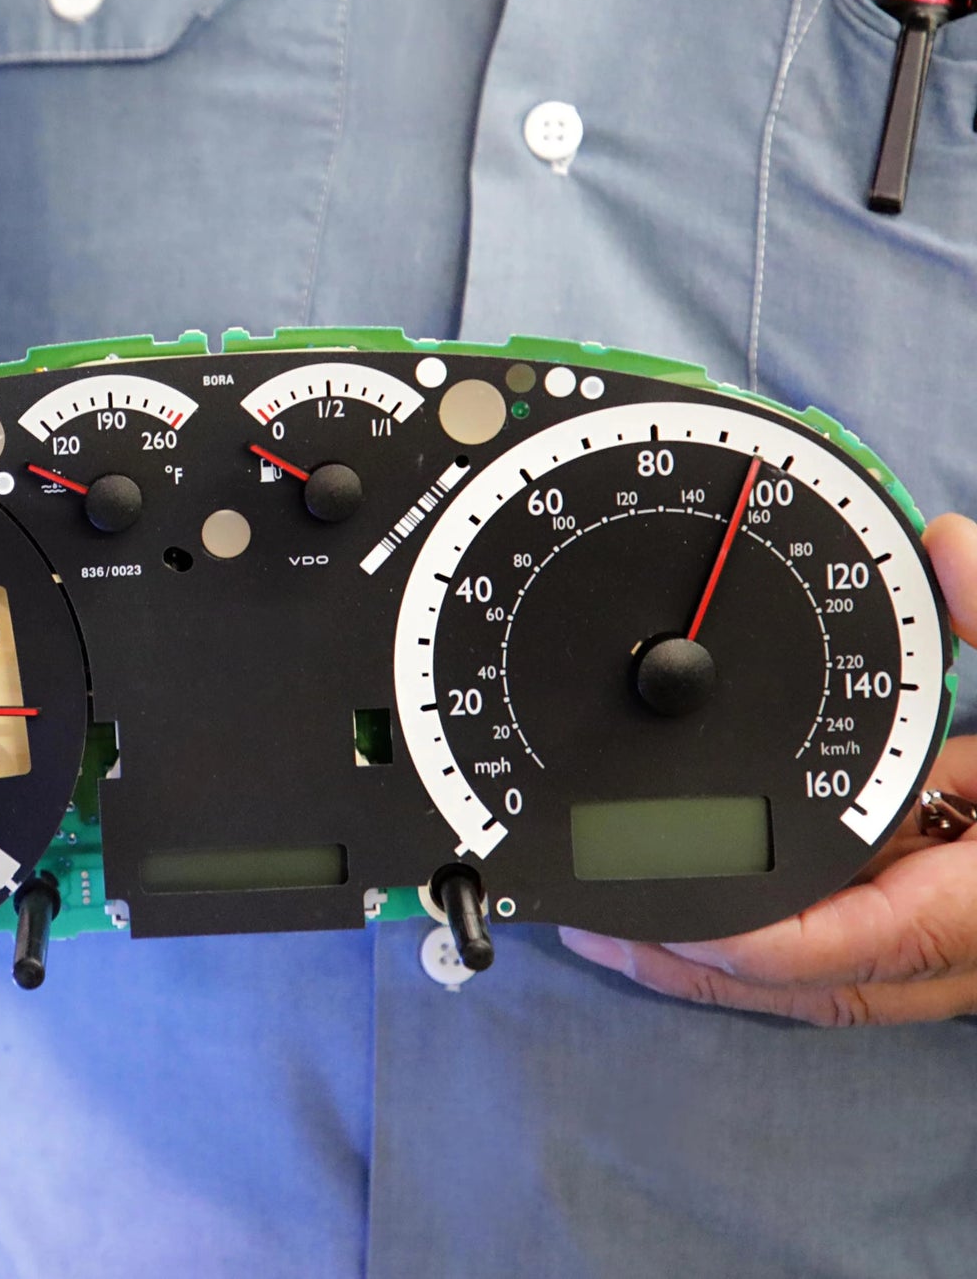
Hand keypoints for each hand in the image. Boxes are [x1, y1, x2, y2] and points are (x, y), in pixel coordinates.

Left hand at [561, 512, 976, 1024]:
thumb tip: (955, 544)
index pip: (882, 936)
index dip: (771, 937)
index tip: (674, 913)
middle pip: (832, 985)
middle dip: (706, 966)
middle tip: (593, 926)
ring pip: (838, 988)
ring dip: (724, 967)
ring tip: (613, 929)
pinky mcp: (963, 933)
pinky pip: (858, 963)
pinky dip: (777, 945)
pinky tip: (702, 907)